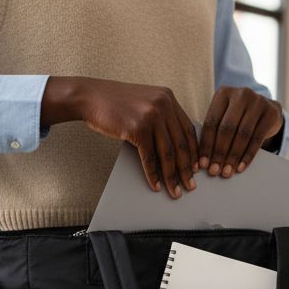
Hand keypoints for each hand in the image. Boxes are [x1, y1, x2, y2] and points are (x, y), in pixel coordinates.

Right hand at [40, 75, 198, 197]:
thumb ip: (160, 116)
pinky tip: (156, 185)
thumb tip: (172, 145)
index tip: (197, 168)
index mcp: (168, 98)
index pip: (188, 129)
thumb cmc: (115, 103)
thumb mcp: (144, 102)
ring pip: (167, 153)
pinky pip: (149, 157)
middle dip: (187, 169)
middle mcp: (163, 105)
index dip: (194, 151)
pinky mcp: (138, 128)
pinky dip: (153, 174)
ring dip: (172, 176)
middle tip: (191, 186)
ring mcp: (151, 116)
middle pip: (181, 143)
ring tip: (175, 191)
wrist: (91, 97)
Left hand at [198, 86, 282, 177]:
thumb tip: (203, 162)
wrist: (267, 109)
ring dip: (233, 156)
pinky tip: (241, 167)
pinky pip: (257, 138)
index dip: (206, 145)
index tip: (202, 164)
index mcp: (223, 93)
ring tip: (227, 172)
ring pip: (242, 134)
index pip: (211, 122)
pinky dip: (248, 155)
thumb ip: (214, 132)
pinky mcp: (271, 112)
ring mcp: (258, 101)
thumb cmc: (238, 117)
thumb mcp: (224, 117)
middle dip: (219, 152)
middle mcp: (241, 94)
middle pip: (227, 128)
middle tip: (214, 171)